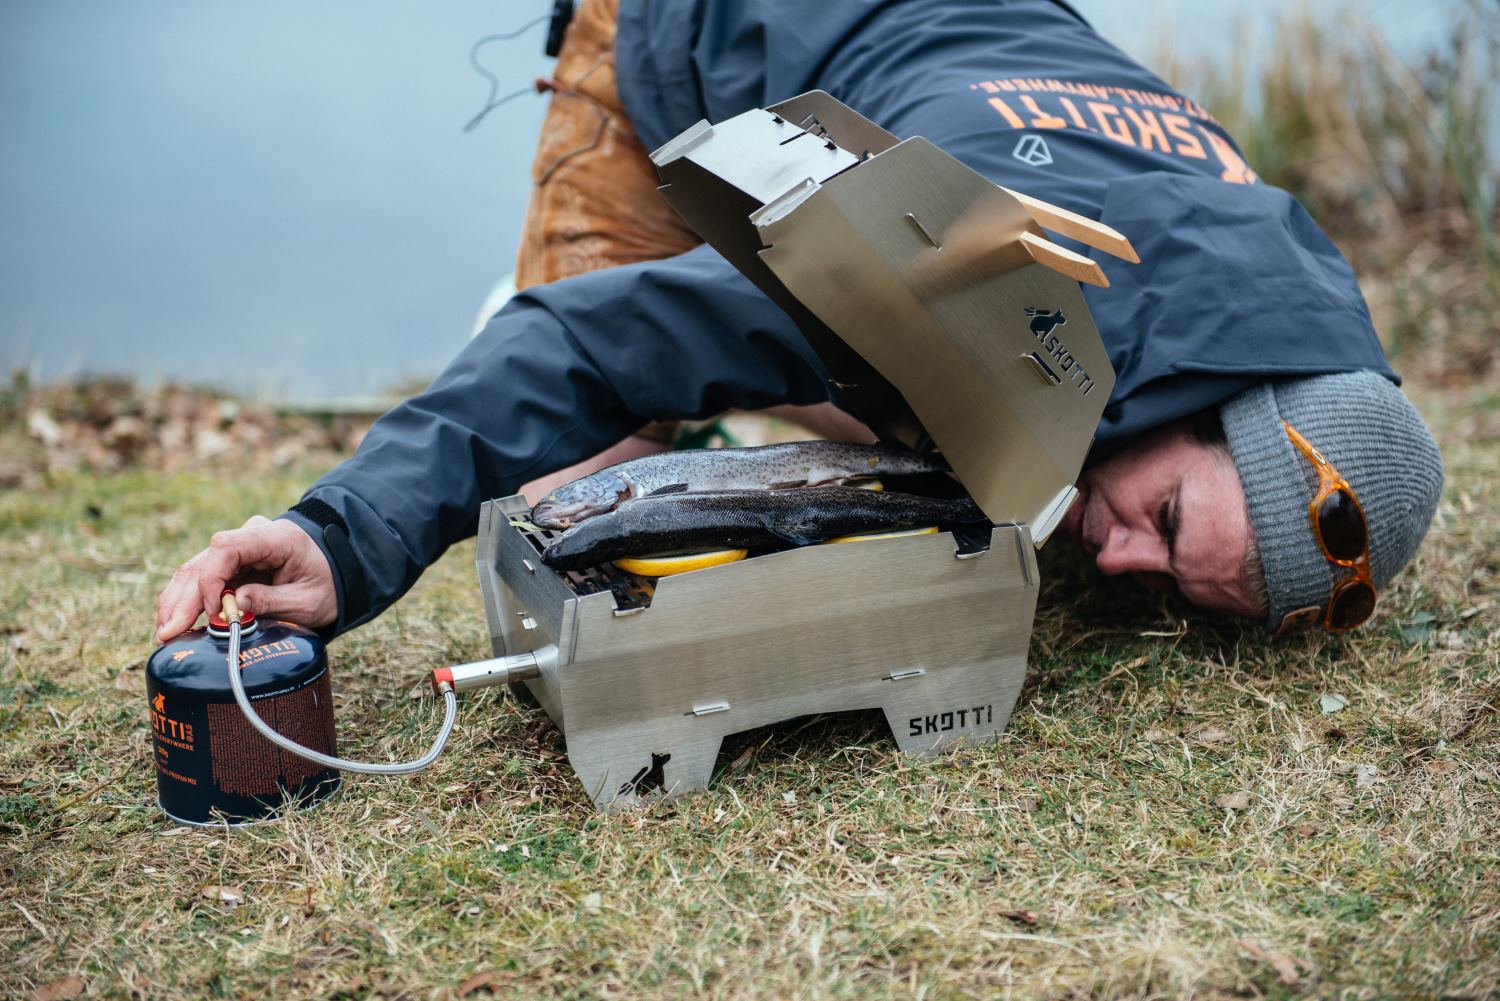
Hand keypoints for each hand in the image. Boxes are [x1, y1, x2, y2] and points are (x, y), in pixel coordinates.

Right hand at [154, 515, 336, 642]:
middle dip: (184, 599)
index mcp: (274, 537)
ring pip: (195, 570)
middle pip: (203, 562)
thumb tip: (234, 607)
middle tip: (168, 634)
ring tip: (164, 634)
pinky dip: (186, 601)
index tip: (212, 612)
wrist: (338, 570)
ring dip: (177, 602)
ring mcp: (238, 549)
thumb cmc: (327, 584)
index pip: (226, 547)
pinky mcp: (230, 565)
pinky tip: (173, 623)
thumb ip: (273, 601)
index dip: (211, 579)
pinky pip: (201, 579)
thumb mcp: (310, 601)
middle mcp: (249, 536)